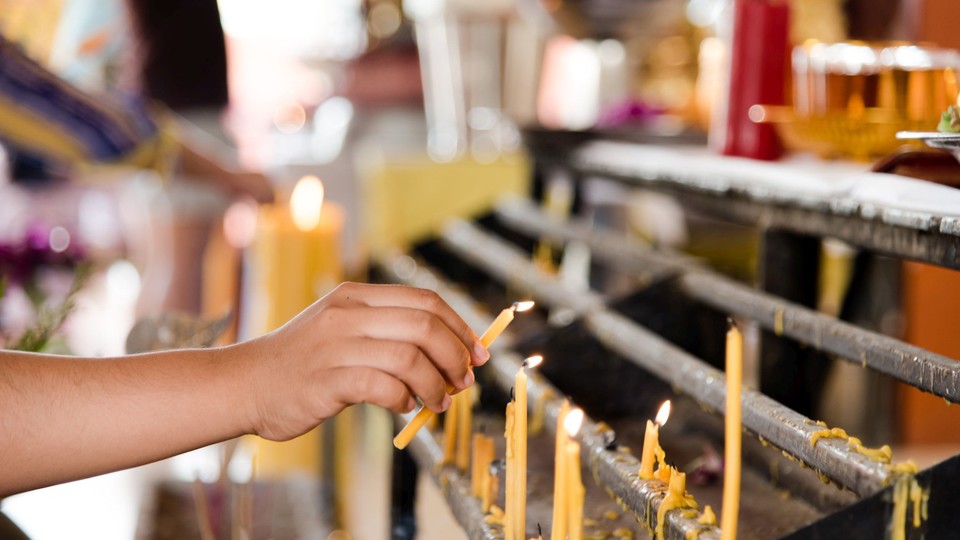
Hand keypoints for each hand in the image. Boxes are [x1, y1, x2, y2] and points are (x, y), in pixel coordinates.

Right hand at [239, 282, 489, 440]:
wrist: (244, 383)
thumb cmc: (302, 362)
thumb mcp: (341, 328)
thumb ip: (387, 333)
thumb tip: (449, 353)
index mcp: (356, 295)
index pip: (426, 300)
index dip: (460, 327)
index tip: (477, 353)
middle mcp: (348, 313)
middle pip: (425, 325)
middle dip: (455, 355)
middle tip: (462, 381)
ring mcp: (336, 345)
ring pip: (410, 357)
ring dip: (436, 384)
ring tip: (438, 401)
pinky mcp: (327, 380)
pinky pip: (384, 386)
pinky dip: (405, 399)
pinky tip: (402, 407)